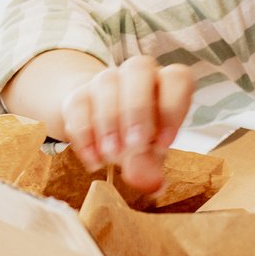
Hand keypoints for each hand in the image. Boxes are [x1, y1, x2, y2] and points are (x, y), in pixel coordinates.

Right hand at [59, 55, 195, 193]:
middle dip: (137, 109)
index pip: (176, 79)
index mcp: (166, 82)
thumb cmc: (138, 136)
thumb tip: (154, 185)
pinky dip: (85, 134)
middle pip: (139, 70)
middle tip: (134, 146)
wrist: (102, 126)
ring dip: (109, 121)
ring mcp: (106, 79)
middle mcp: (138, 73)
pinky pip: (78, 104)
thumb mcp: (150, 152)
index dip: (172, 108)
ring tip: (111, 155)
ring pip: (106, 83)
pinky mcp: (78, 93)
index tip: (164, 143)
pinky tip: (93, 159)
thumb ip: (152, 166)